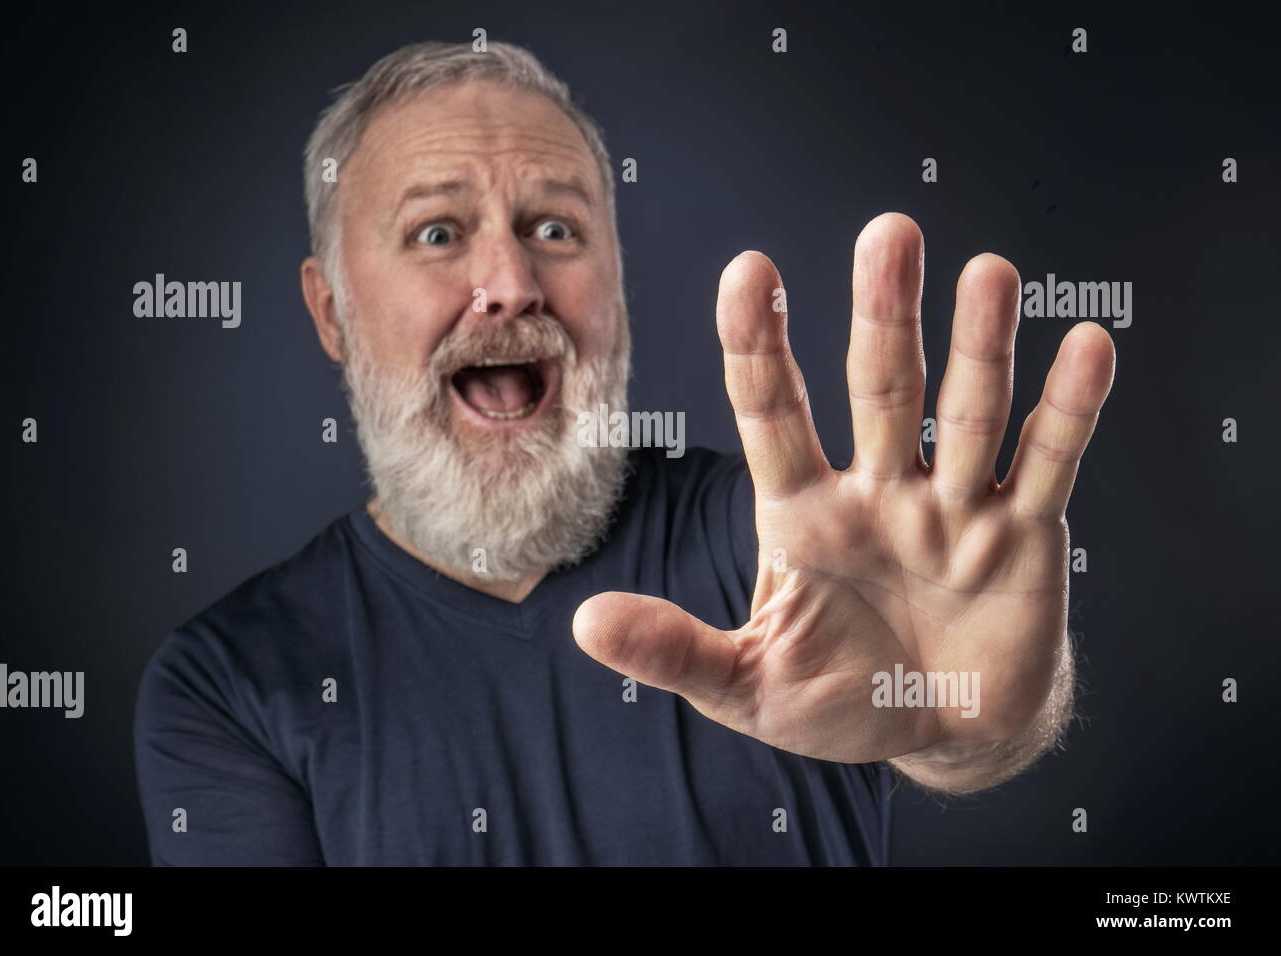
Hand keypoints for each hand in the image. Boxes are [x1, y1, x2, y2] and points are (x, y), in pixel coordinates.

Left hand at [573, 213, 1115, 765]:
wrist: (940, 734)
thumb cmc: (838, 699)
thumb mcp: (746, 684)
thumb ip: (675, 649)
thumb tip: (584, 622)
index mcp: (803, 513)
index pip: (774, 413)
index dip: (758, 345)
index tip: (746, 270)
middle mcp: (879, 490)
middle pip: (879, 389)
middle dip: (884, 315)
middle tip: (887, 233)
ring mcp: (953, 507)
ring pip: (968, 411)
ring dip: (981, 346)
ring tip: (988, 273)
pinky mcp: (1024, 537)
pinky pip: (1048, 466)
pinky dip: (1069, 411)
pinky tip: (1086, 346)